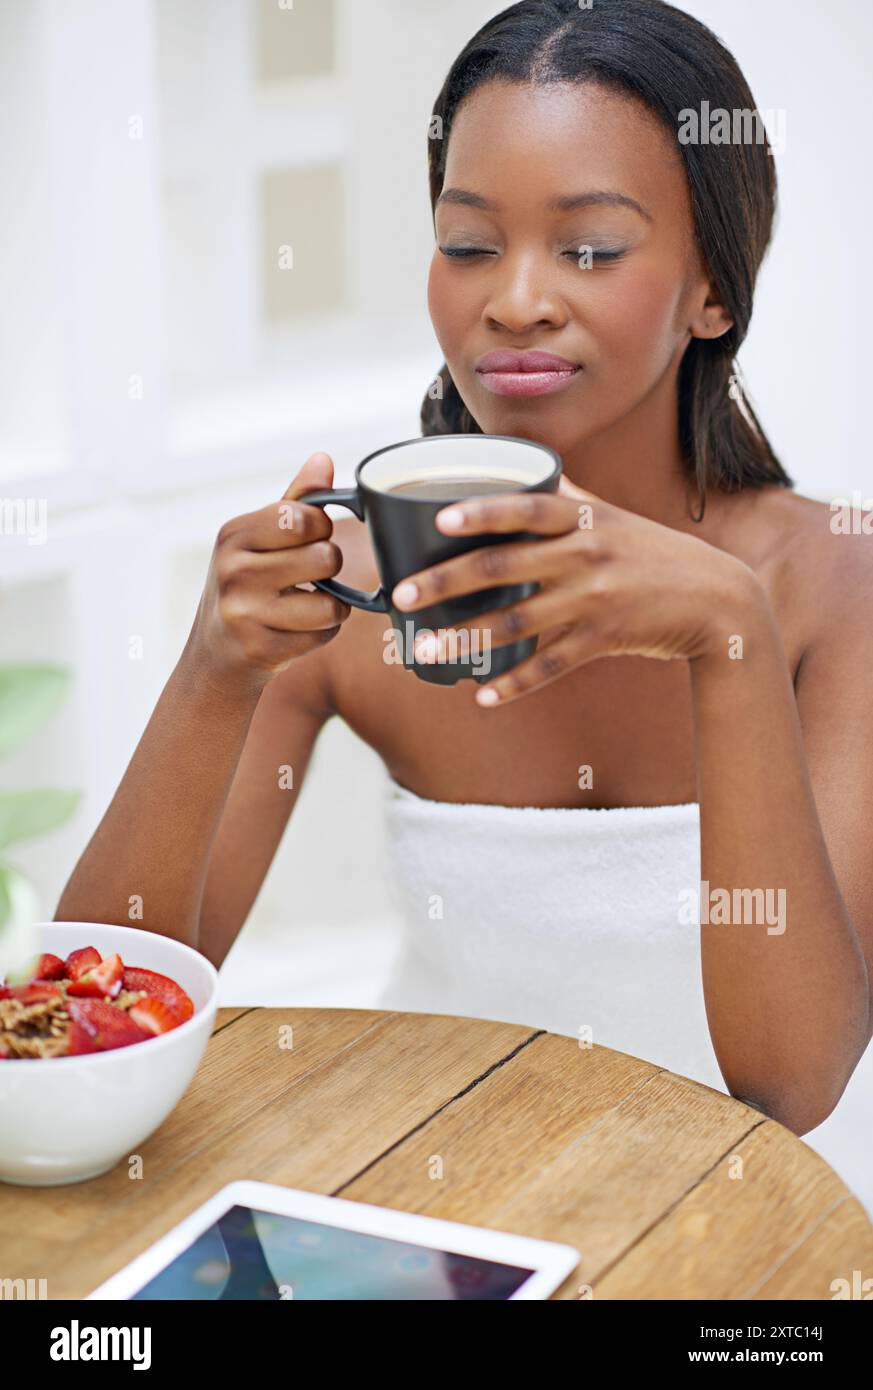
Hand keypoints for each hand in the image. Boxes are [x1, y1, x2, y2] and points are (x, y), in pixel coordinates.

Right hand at [189, 453, 350, 689]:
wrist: (214, 656)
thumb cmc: (246, 586)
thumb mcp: (258, 540)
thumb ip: (295, 501)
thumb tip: (324, 459)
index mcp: (234, 534)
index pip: (304, 518)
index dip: (322, 528)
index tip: (310, 538)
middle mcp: (234, 570)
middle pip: (326, 557)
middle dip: (330, 567)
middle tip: (311, 575)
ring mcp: (245, 612)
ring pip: (332, 603)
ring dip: (332, 606)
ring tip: (307, 604)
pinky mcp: (260, 648)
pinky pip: (325, 634)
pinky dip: (322, 633)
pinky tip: (296, 629)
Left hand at [390, 475, 766, 705]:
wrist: (716, 600)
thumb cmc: (653, 553)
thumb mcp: (612, 516)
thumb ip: (565, 496)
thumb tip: (523, 467)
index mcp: (582, 518)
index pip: (525, 507)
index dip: (482, 512)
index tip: (439, 519)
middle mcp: (584, 555)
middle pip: (503, 567)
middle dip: (445, 582)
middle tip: (402, 594)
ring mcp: (593, 600)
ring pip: (516, 622)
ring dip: (465, 639)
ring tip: (424, 650)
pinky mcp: (602, 640)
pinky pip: (549, 666)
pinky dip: (515, 684)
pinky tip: (483, 695)